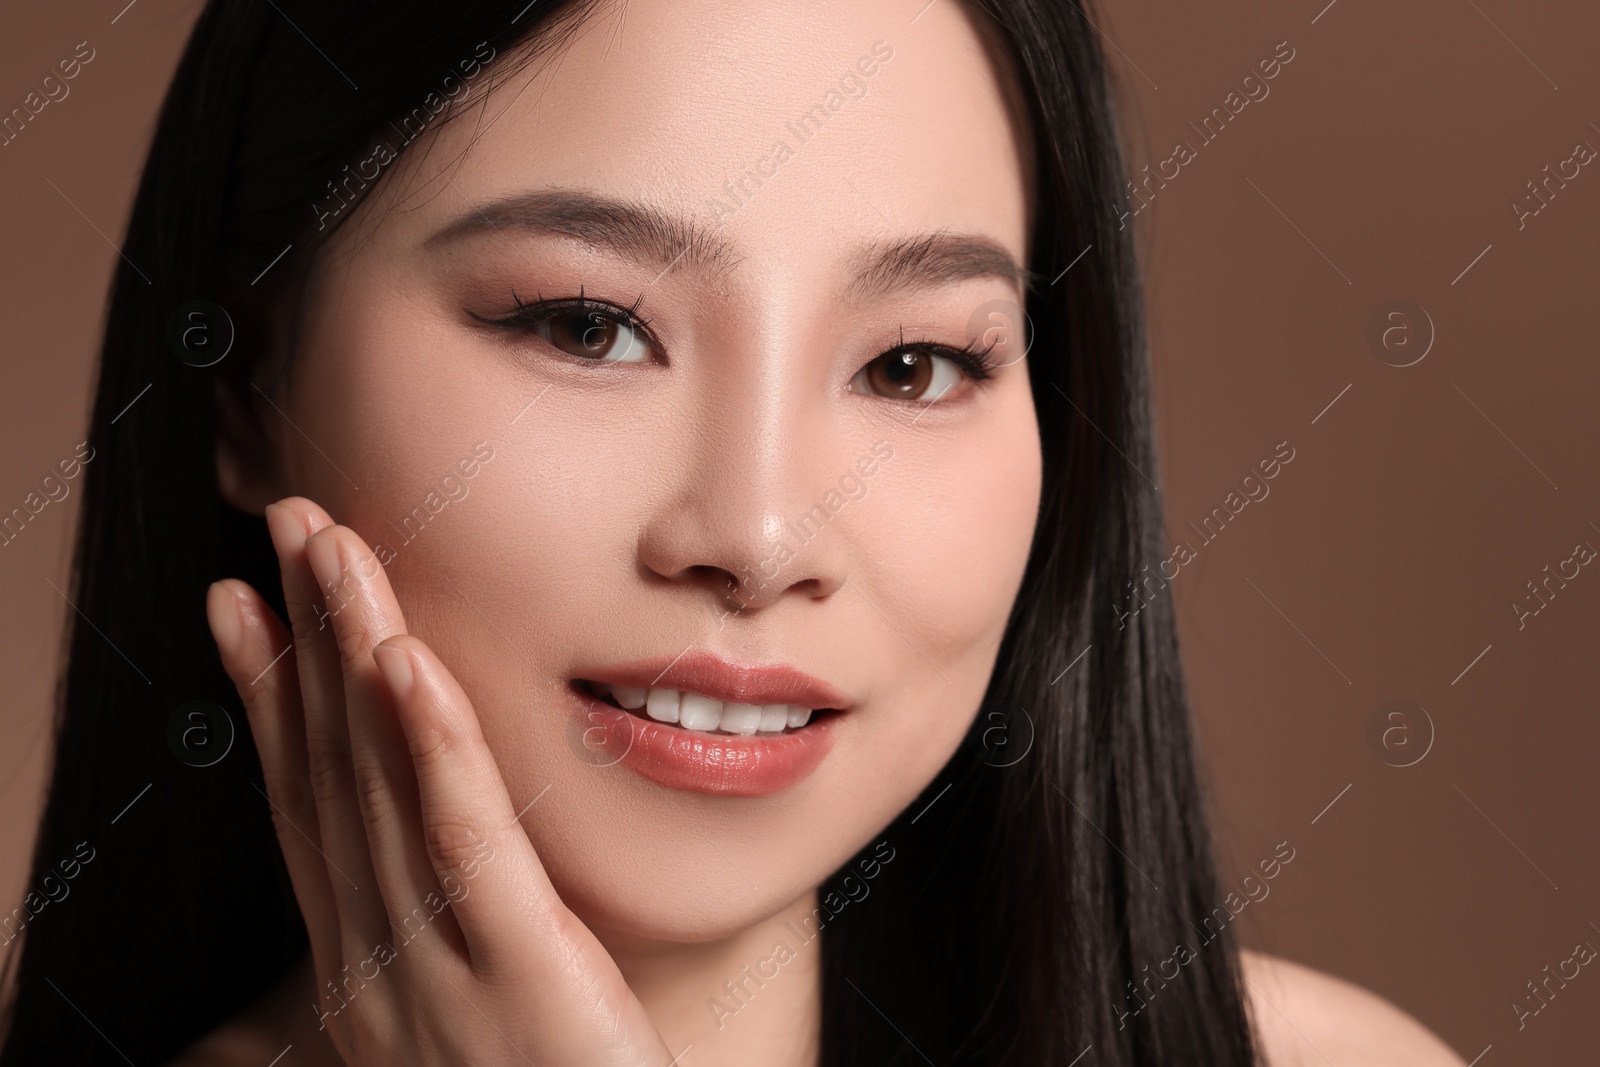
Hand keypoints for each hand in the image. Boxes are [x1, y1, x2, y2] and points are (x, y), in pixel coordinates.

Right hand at [204, 496, 673, 1065]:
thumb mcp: (468, 1015)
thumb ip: (432, 934)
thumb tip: (401, 858)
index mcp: (368, 965)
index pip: (308, 805)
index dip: (273, 697)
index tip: (244, 605)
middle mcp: (379, 959)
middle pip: (329, 771)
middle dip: (302, 641)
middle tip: (282, 529)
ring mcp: (438, 969)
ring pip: (379, 785)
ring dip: (350, 656)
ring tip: (331, 552)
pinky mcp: (521, 974)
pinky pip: (464, 840)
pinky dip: (431, 744)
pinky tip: (408, 660)